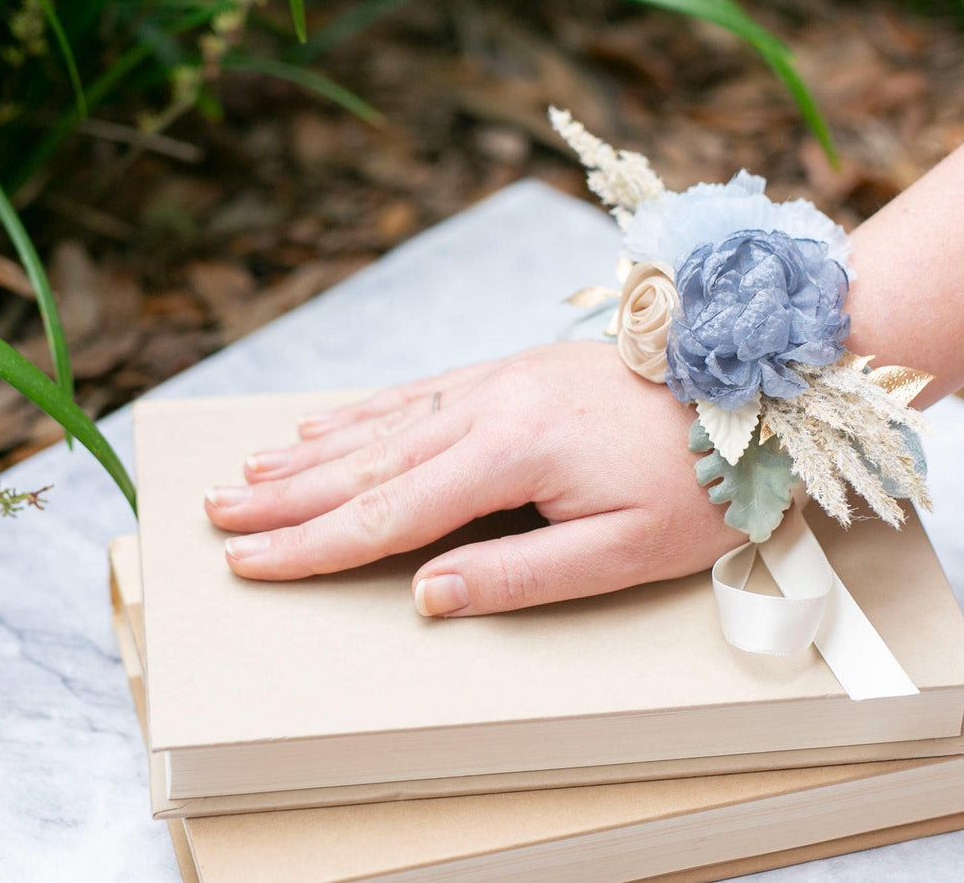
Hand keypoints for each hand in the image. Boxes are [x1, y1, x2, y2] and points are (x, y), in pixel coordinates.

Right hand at [203, 342, 745, 615]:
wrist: (750, 389)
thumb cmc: (698, 478)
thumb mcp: (622, 550)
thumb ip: (519, 575)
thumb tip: (427, 594)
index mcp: (511, 452)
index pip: (387, 512)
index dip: (311, 543)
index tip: (249, 560)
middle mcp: (490, 405)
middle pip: (366, 462)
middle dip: (285, 495)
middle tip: (214, 512)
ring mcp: (499, 379)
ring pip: (384, 422)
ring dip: (311, 450)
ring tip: (250, 470)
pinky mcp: (514, 369)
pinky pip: (420, 390)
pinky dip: (365, 410)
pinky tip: (331, 422)